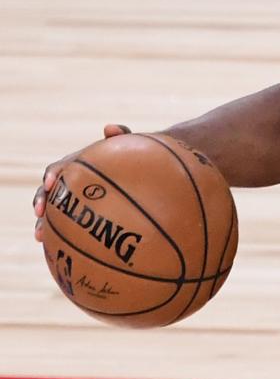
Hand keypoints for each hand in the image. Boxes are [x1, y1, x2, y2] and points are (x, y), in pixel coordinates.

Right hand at [33, 124, 131, 241]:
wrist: (140, 171)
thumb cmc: (131, 156)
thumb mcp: (127, 145)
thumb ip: (121, 135)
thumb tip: (111, 128)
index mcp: (76, 165)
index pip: (58, 168)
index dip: (52, 175)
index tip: (51, 183)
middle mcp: (70, 182)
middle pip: (48, 192)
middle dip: (40, 201)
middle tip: (39, 213)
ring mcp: (73, 199)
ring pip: (52, 210)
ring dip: (43, 222)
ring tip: (40, 236)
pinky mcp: (79, 213)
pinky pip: (67, 224)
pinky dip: (61, 234)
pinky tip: (62, 250)